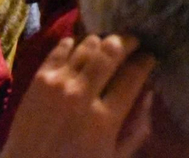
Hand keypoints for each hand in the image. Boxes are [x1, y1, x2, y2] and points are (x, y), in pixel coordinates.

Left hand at [0, 35, 154, 157]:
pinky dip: (74, 43)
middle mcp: (82, 95)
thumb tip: (148, 93)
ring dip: (103, 41)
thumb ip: (136, 129)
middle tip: (134, 42)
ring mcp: (58, 84)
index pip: (133, 76)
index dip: (146, 61)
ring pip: (88, 45)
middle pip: (112, 51)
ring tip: (108, 45)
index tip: (149, 57)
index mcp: (105, 119)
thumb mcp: (114, 157)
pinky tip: (81, 47)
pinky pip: (61, 48)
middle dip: (128, 42)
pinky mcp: (39, 78)